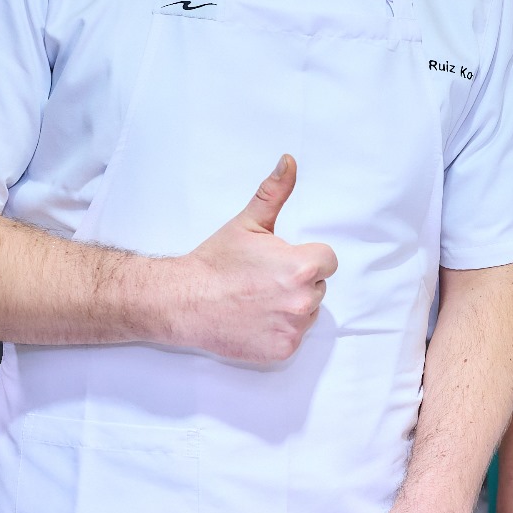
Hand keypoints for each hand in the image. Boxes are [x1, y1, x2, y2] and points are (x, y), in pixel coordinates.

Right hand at [169, 155, 337, 362]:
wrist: (184, 301)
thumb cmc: (215, 263)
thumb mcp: (248, 223)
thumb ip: (275, 192)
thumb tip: (289, 161)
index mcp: (302, 266)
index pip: (327, 261)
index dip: (305, 258)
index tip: (281, 261)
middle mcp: (302, 300)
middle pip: (318, 287)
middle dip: (297, 282)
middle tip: (263, 281)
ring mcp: (293, 328)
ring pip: (307, 313)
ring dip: (290, 307)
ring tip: (258, 300)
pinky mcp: (282, 350)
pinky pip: (293, 337)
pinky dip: (278, 331)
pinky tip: (255, 320)